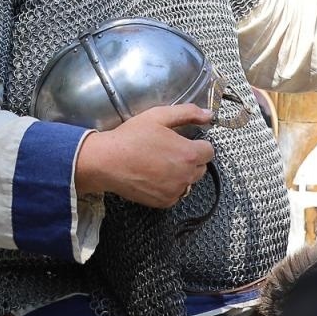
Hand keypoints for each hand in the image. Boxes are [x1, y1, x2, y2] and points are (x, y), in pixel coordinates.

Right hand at [74, 104, 213, 208]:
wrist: (107, 161)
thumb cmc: (131, 138)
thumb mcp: (159, 116)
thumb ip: (187, 113)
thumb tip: (208, 114)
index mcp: (188, 154)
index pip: (209, 151)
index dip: (198, 143)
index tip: (186, 141)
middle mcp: (186, 176)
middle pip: (201, 167)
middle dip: (191, 158)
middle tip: (170, 150)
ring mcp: (175, 191)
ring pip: (189, 181)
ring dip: (182, 173)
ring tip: (160, 163)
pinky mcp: (164, 202)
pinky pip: (176, 194)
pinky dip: (170, 186)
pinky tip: (154, 175)